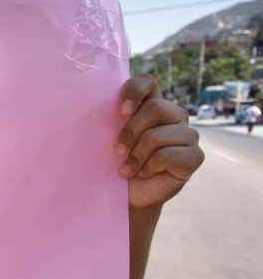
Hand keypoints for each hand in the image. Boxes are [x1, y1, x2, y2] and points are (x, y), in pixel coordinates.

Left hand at [115, 76, 203, 209]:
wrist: (126, 196)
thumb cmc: (114, 165)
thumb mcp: (106, 140)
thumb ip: (107, 120)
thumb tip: (84, 104)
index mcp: (150, 104)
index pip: (147, 83)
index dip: (134, 92)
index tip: (120, 111)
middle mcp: (172, 115)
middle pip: (156, 108)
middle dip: (130, 132)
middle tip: (117, 152)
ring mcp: (187, 134)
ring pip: (159, 135)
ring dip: (137, 156)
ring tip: (127, 169)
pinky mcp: (194, 155)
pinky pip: (170, 155)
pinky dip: (151, 167)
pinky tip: (146, 173)